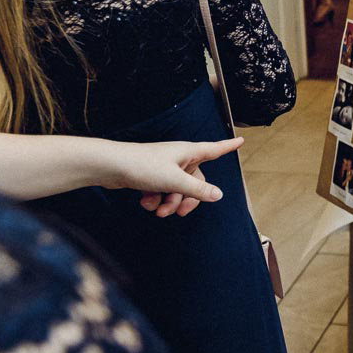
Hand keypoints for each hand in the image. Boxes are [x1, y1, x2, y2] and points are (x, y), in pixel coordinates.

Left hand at [103, 137, 243, 217]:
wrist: (111, 166)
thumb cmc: (143, 166)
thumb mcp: (175, 181)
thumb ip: (198, 190)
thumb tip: (219, 195)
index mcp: (189, 153)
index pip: (215, 149)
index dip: (229, 146)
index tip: (241, 140)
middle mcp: (180, 158)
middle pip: (196, 181)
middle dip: (187, 199)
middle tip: (180, 213)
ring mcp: (166, 167)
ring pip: (177, 189)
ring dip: (169, 203)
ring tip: (158, 210)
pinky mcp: (152, 175)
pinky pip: (163, 190)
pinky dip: (156, 199)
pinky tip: (145, 202)